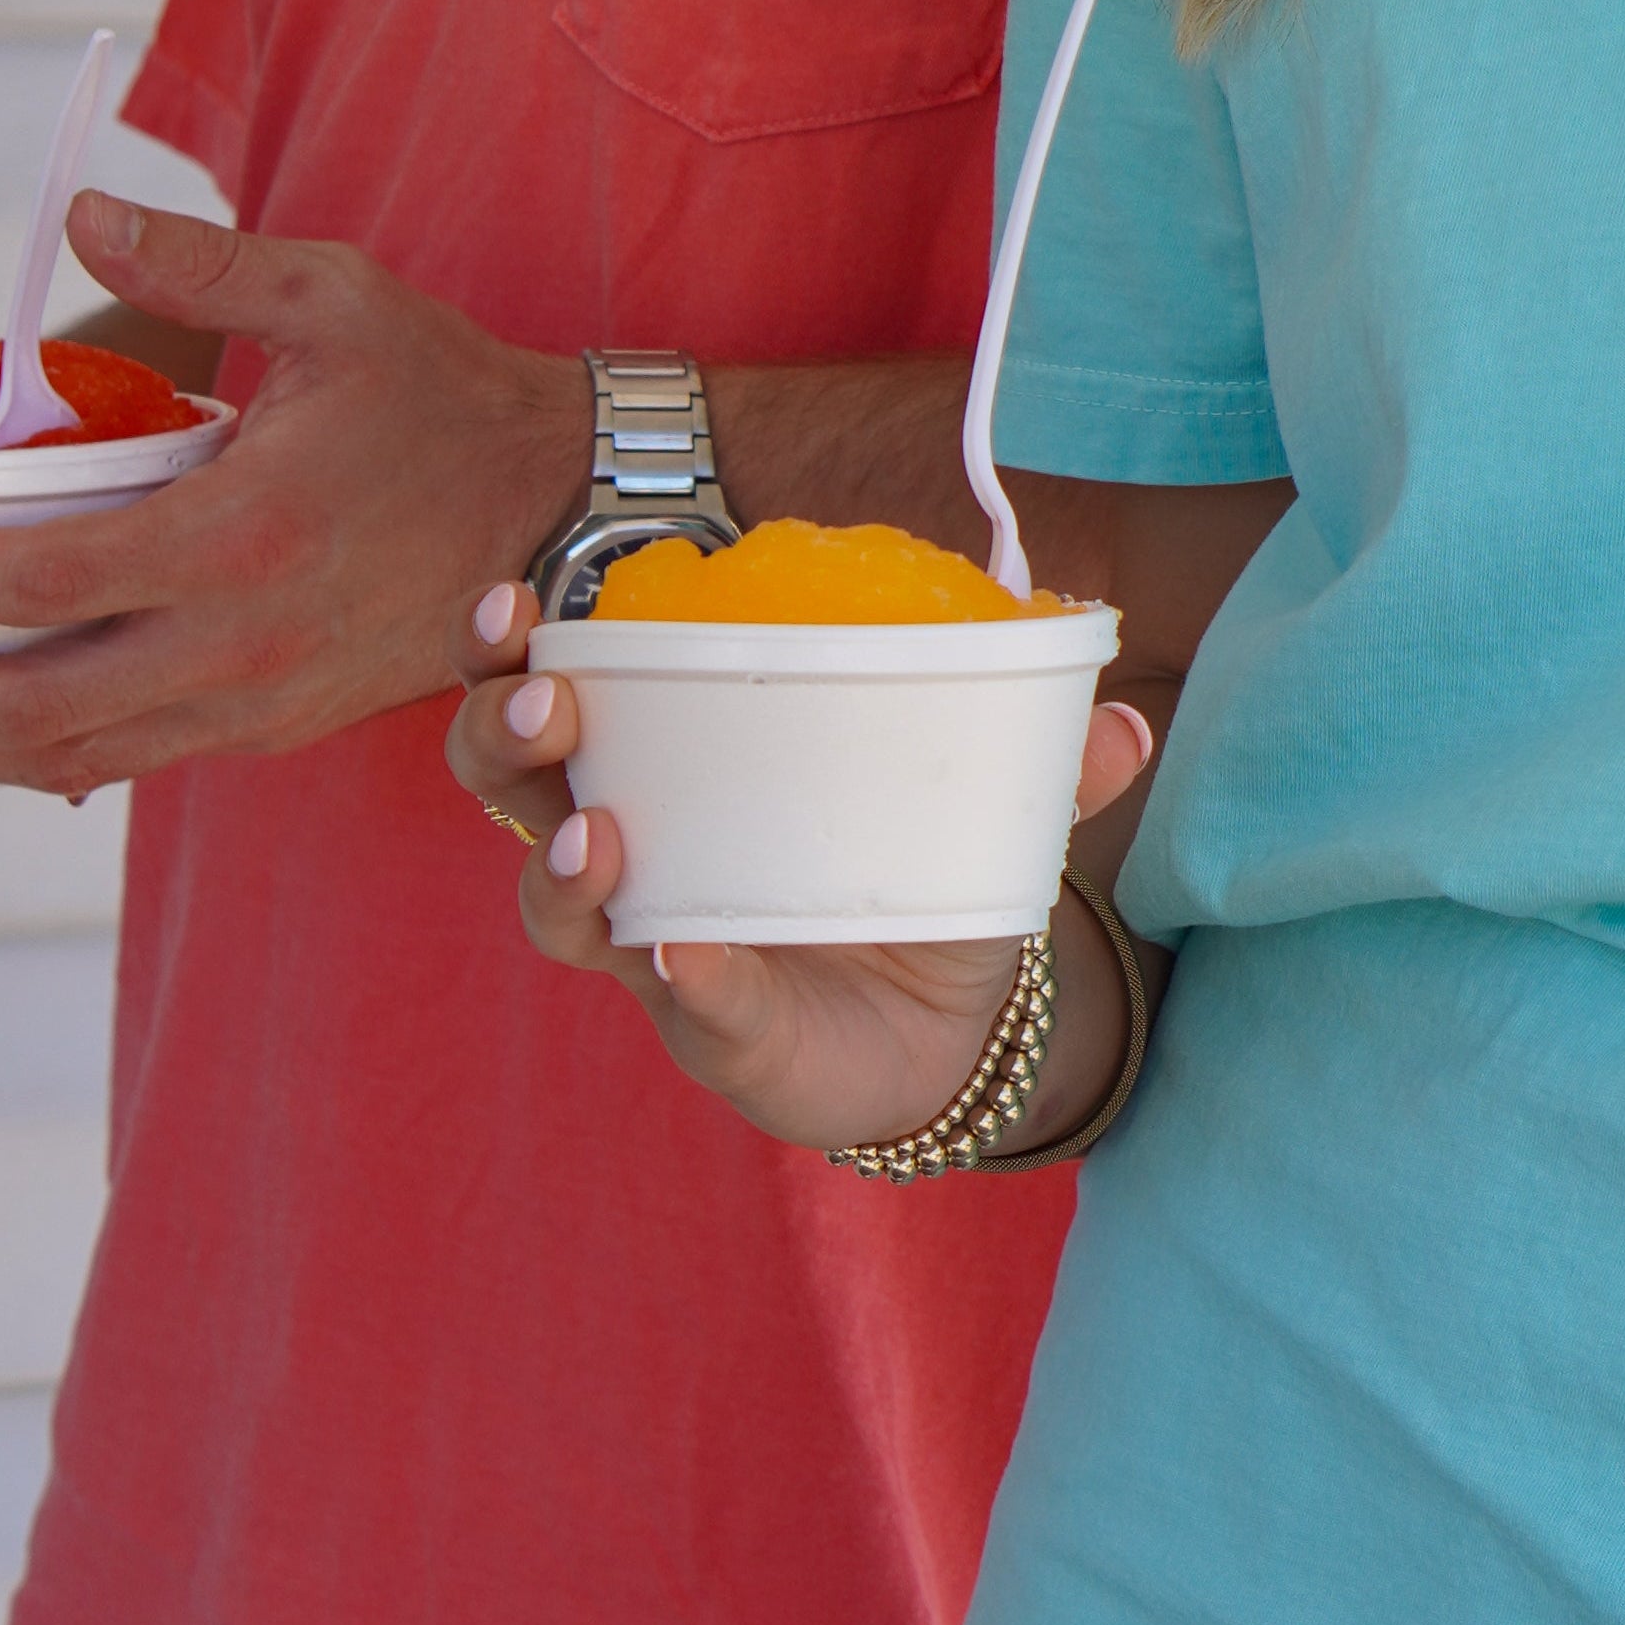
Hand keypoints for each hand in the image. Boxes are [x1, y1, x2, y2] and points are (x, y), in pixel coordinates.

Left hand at [0, 193, 586, 794]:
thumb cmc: (442, 391)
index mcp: (242, 534)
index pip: (43, 583)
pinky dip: (45, 758)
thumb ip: (197, 259)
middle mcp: (241, 643)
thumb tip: (76, 212)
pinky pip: (134, 762)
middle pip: (32, 712)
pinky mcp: (278, 728)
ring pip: (73, 758)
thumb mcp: (330, 297)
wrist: (561, 502)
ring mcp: (260, 703)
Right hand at [445, 577, 1156, 1150]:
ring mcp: (658, 936)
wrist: (941, 1026)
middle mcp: (630, 841)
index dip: (504, 642)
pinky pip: (680, 998)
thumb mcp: (968, 791)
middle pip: (505, 779)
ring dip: (559, 857)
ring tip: (595, 833)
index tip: (512, 598)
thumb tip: (1124, 716)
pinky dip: (685, 973)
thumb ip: (1041, 754)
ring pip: (551, 898)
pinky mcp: (712, 1024)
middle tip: (546, 699)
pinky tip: (691, 953)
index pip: (543, 678)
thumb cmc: (913, 864)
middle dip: (501, 727)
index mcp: (667, 749)